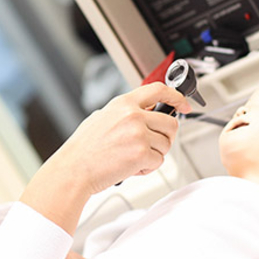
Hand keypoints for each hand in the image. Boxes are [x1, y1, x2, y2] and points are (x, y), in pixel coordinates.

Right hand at [53, 82, 191, 193]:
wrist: (74, 169)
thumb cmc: (84, 148)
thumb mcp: (102, 117)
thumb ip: (126, 112)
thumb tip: (147, 112)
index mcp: (123, 103)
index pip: (158, 90)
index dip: (176, 97)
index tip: (184, 105)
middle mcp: (133, 115)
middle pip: (171, 122)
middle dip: (166, 137)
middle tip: (152, 145)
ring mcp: (138, 134)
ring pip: (166, 144)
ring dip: (154, 154)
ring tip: (133, 157)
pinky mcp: (141, 153)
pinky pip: (159, 161)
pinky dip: (148, 168)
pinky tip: (131, 167)